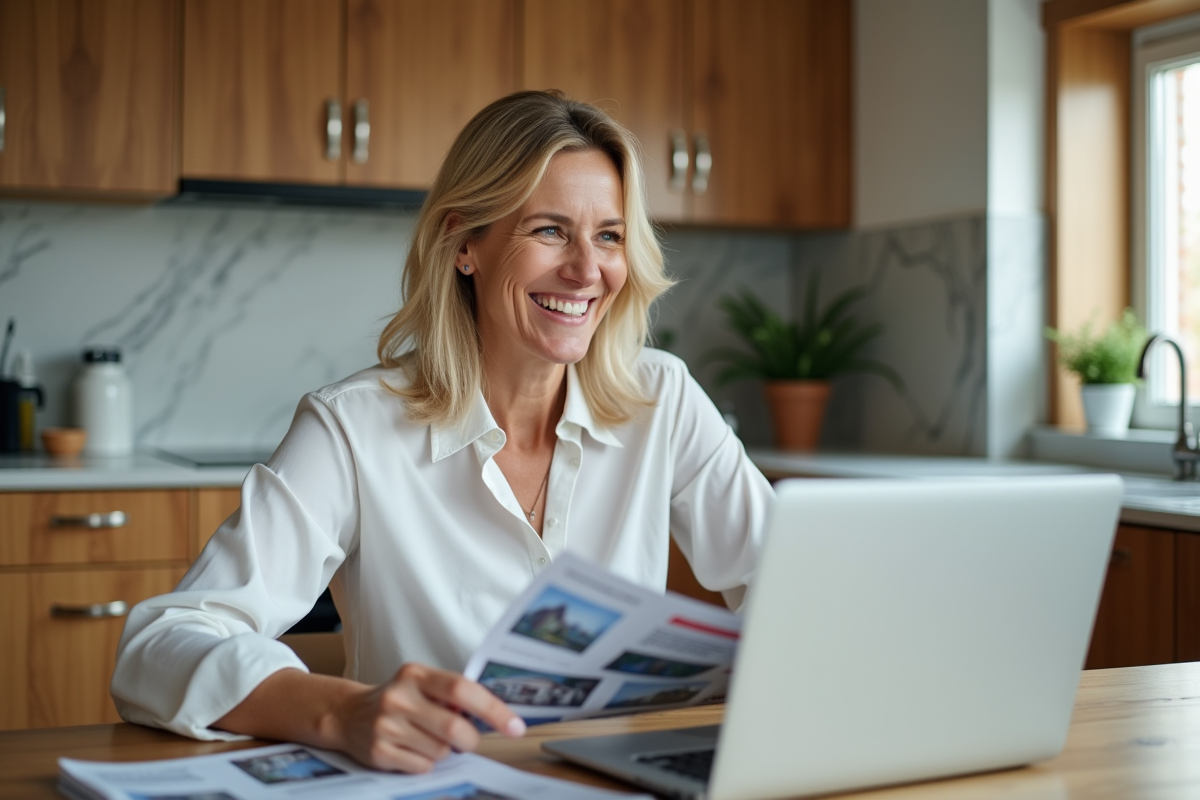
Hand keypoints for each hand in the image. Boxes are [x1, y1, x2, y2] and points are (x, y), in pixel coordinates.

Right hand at [325, 662, 525, 772]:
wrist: (347, 714)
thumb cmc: (399, 699)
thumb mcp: (422, 684)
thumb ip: (452, 695)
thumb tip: (493, 715)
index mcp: (415, 674)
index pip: (462, 689)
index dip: (493, 709)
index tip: (515, 726)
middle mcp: (399, 697)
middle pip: (454, 727)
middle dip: (469, 740)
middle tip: (467, 740)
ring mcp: (387, 725)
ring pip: (440, 751)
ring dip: (444, 751)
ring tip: (427, 738)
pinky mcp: (378, 752)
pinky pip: (422, 767)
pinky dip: (426, 763)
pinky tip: (411, 749)